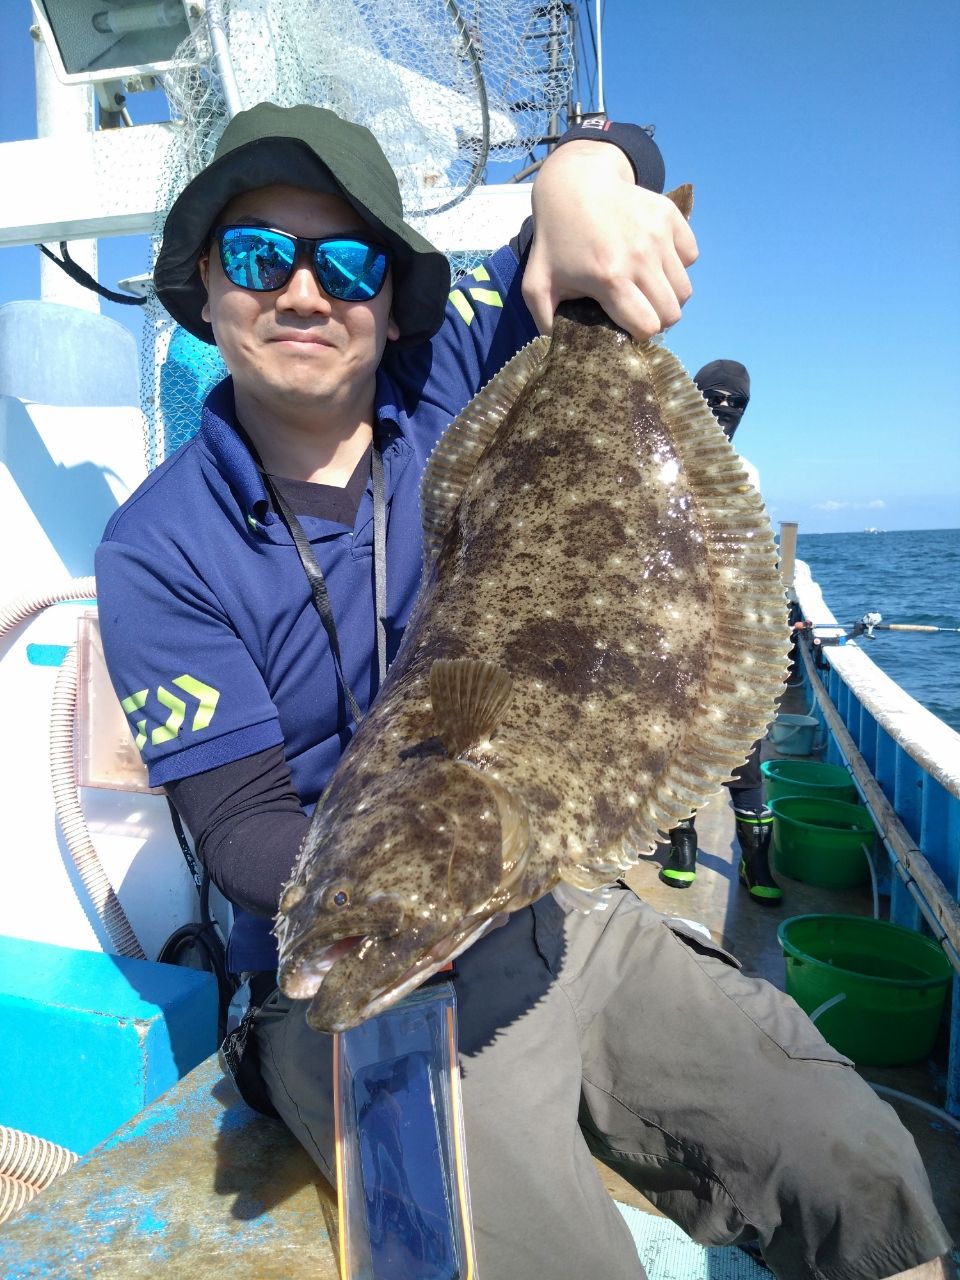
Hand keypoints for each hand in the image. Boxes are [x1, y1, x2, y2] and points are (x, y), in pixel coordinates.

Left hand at [523, 140, 697, 340]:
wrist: (574, 184)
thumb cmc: (555, 239)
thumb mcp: (536, 283)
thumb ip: (545, 322)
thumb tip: (560, 351)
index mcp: (611, 279)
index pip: (648, 327)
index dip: (638, 333)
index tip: (626, 325)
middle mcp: (641, 258)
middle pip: (671, 313)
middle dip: (657, 319)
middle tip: (639, 309)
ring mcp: (659, 236)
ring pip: (684, 289)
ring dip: (668, 294)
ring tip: (646, 287)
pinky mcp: (670, 217)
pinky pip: (690, 256)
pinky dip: (677, 264)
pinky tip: (655, 260)